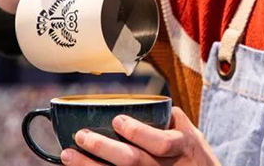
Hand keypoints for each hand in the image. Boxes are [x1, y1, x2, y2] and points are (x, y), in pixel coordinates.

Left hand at [60, 107, 219, 165]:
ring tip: (68, 154)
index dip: (138, 132)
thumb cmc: (195, 155)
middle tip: (82, 136)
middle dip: (104, 149)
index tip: (117, 120)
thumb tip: (138, 102)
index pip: (161, 143)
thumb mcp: (191, 133)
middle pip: (134, 162)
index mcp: (182, 146)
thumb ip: (169, 119)